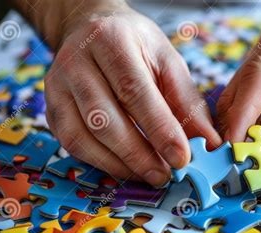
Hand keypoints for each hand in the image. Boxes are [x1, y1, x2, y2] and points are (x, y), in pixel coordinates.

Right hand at [45, 5, 220, 185]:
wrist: (93, 29)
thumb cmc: (137, 47)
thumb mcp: (169, 63)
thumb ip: (188, 104)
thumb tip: (209, 143)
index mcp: (111, 41)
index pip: (134, 91)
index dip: (159, 129)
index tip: (181, 158)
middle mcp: (76, 62)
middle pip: (104, 119)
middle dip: (139, 155)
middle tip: (166, 175)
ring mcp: (57, 86)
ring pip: (83, 136)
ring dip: (120, 164)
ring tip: (150, 175)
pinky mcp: (51, 108)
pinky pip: (72, 144)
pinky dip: (101, 162)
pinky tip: (126, 168)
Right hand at [217, 13, 260, 161]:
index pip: (259, 74)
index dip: (243, 111)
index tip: (235, 141)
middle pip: (242, 85)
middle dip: (234, 121)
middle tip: (233, 155)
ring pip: (242, 97)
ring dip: (241, 127)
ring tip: (241, 155)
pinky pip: (255, 105)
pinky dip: (253, 127)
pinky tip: (254, 146)